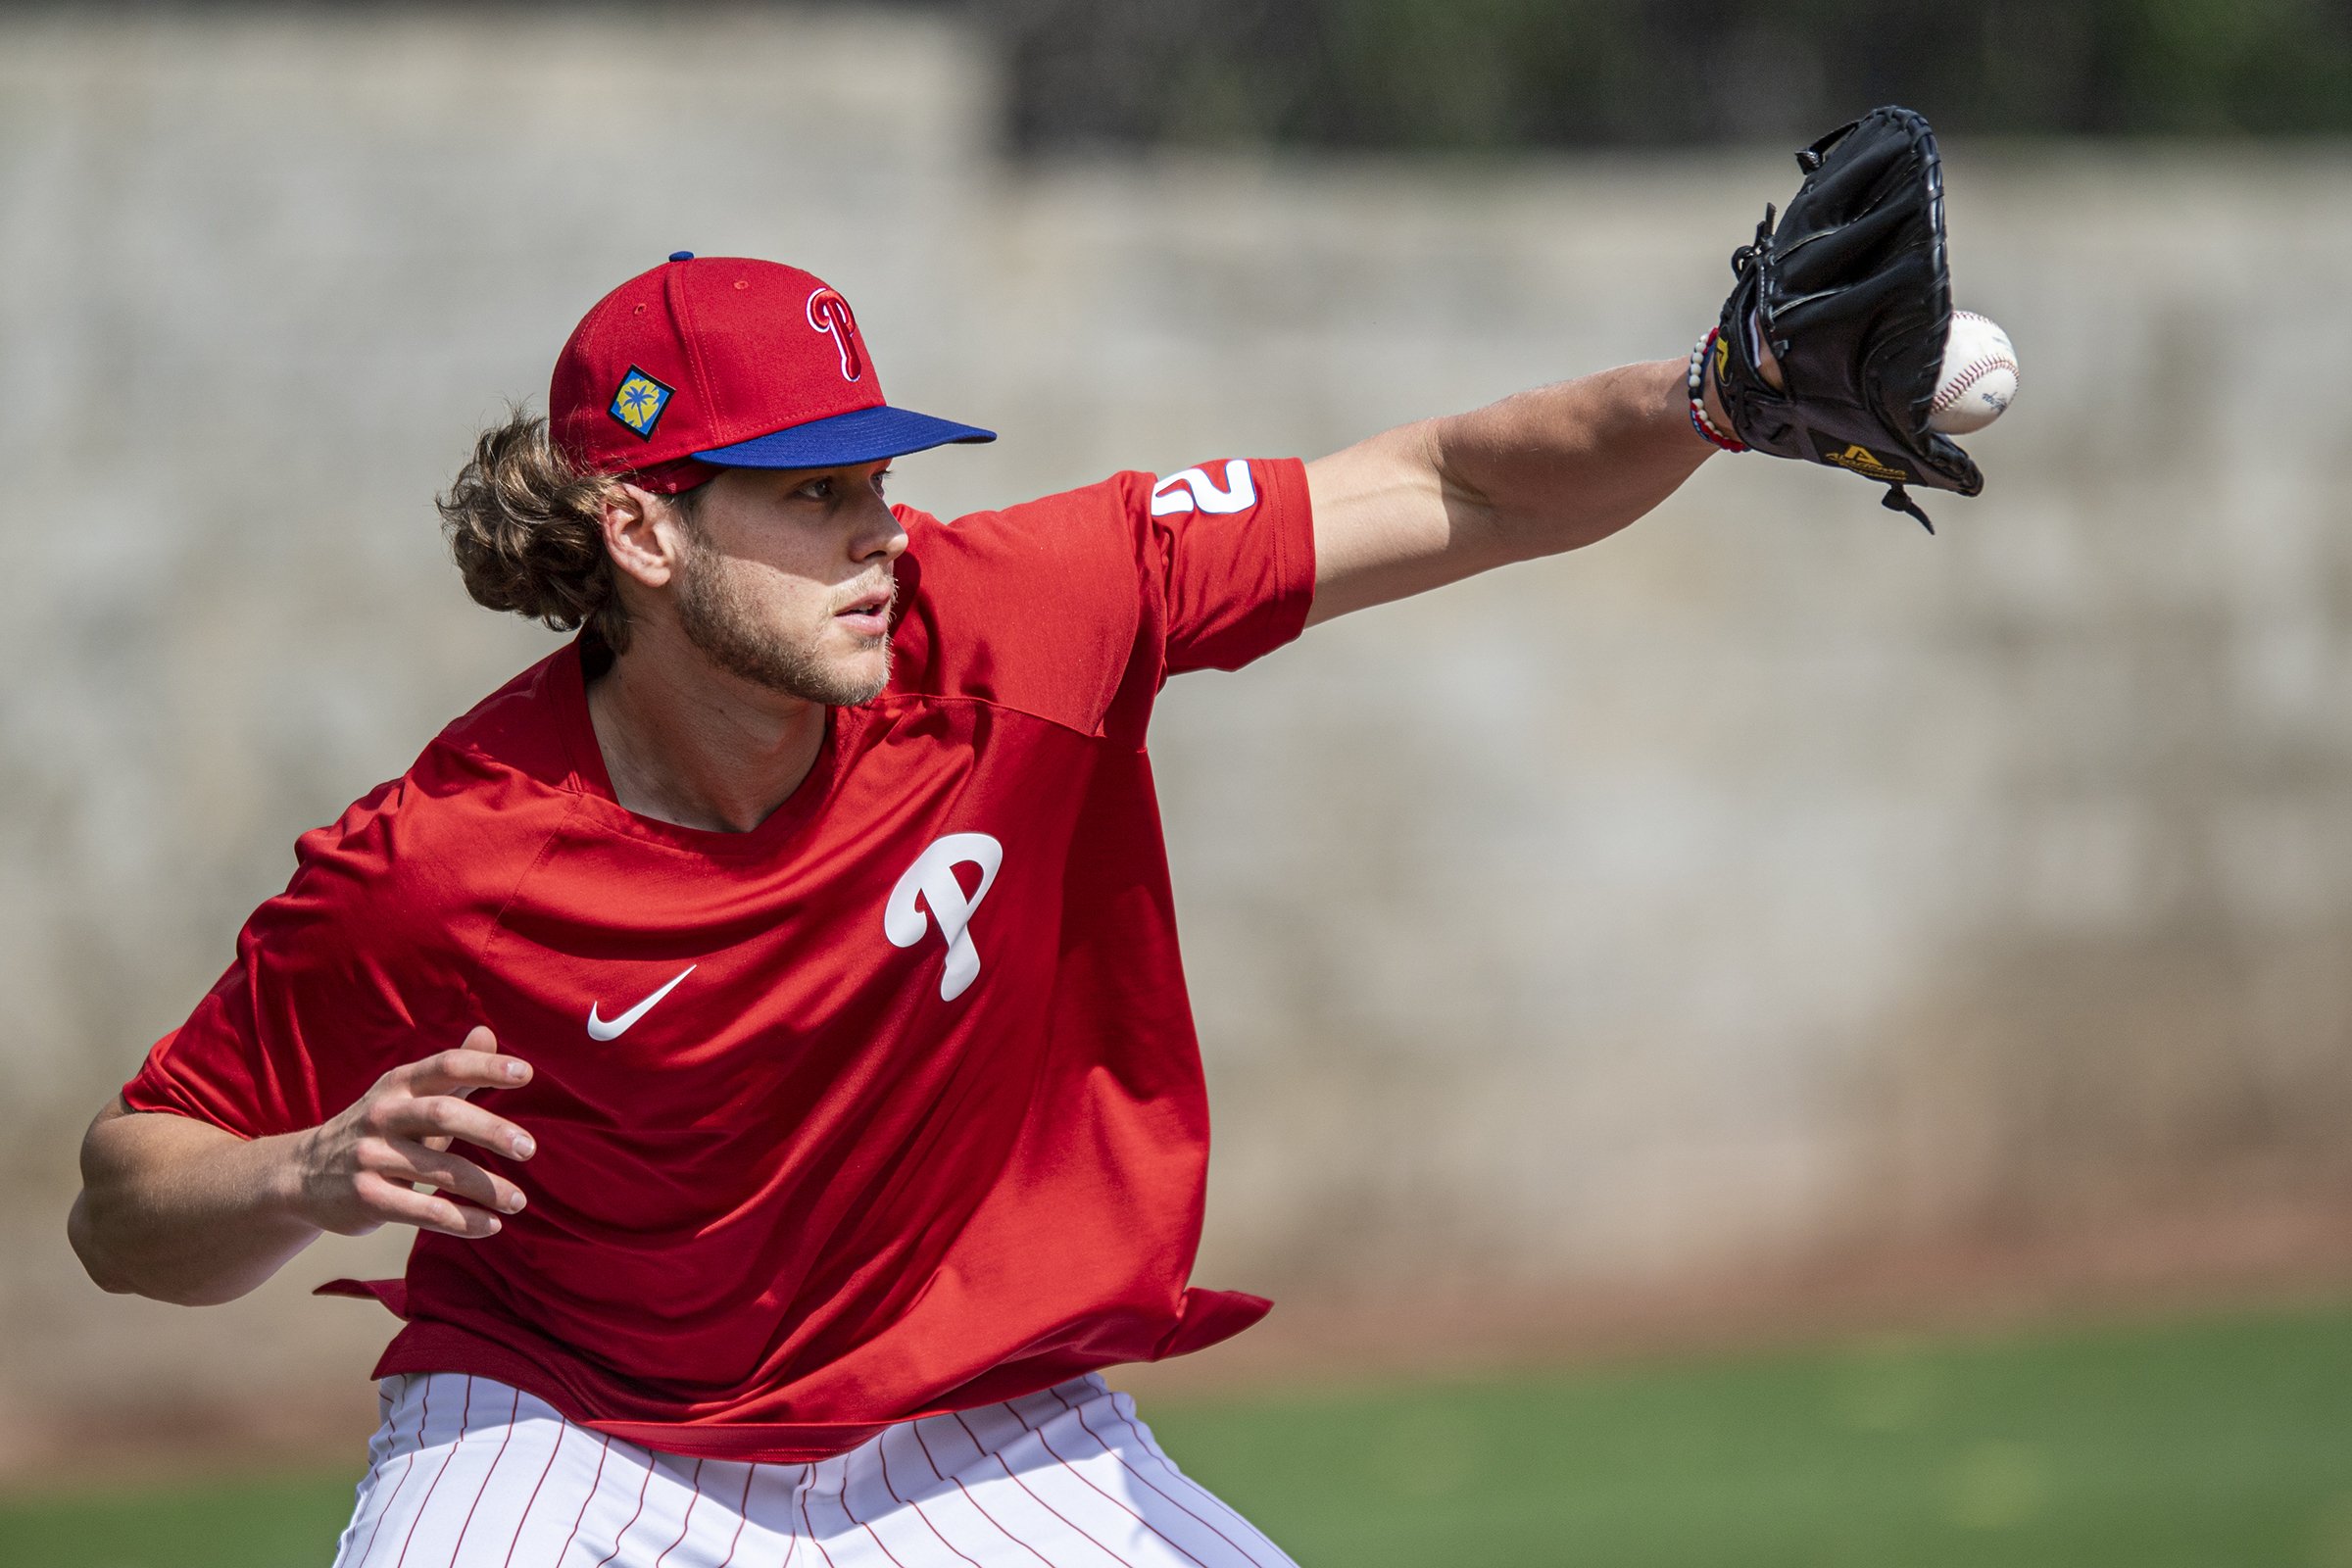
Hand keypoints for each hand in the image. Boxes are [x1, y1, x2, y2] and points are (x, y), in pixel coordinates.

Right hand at [283, 1027, 535, 1239]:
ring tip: (518, 1202)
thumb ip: (453, 1072)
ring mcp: (371, 1157)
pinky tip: (490, 1226)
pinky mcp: (366, 1198)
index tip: (526, 1074)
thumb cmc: (376, 1128)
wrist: (300, 1174)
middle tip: (529, 1148)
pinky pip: (423, 1211)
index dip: (485, 1067)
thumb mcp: (406, 1094)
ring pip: (439, 1170)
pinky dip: (461, 1221)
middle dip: (491, 1130)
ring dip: (485, 1188)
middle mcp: (383, 1115)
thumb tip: (487, 1031)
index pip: (446, 1067)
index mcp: (399, 1085)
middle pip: (444, 1115)